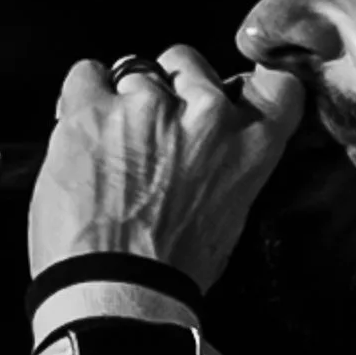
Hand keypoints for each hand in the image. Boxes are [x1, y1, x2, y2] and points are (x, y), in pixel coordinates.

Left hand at [28, 48, 305, 292]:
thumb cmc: (171, 271)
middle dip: (169, 89)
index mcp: (249, 146)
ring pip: (134, 68)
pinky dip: (81, 99)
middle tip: (152, 137)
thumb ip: (228, 166)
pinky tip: (82, 137)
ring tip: (109, 150)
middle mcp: (204, 114)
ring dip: (121, 100)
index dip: (246, 85)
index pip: (274, 85)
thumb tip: (210, 149)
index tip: (225, 95)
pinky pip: (86, 74)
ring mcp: (147, 106)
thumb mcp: (228, 217)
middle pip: (188, 63)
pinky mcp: (93, 108)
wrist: (117, 291)